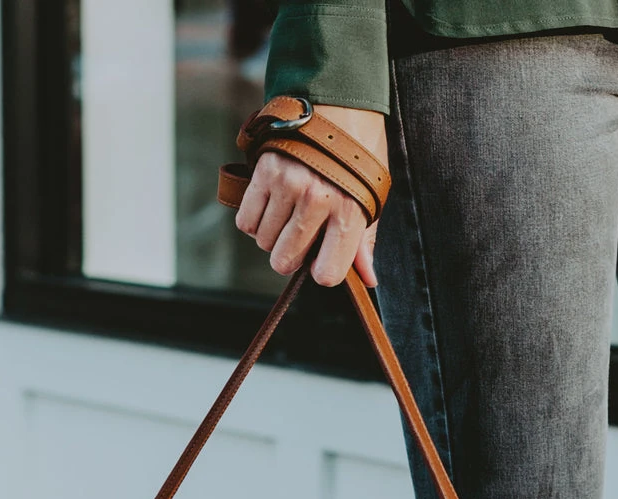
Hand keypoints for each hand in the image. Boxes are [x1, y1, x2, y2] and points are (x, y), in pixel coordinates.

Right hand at [234, 104, 388, 286]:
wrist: (338, 100)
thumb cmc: (358, 154)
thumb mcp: (371, 195)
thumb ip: (365, 241)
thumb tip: (367, 279)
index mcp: (349, 211)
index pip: (326, 273)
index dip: (322, 272)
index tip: (322, 260)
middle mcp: (317, 200)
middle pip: (286, 260)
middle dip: (291, 257)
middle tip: (302, 238)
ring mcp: (288, 185)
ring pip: (264, 241)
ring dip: (272, 237)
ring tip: (289, 216)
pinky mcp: (264, 170)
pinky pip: (246, 221)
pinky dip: (254, 222)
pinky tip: (270, 208)